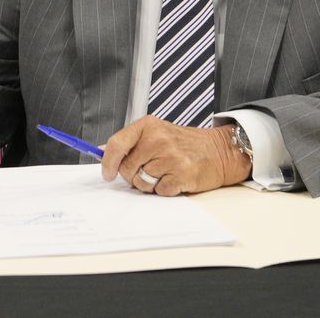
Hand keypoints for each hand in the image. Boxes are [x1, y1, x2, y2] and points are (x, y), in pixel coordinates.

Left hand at [100, 116, 250, 196]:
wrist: (218, 151)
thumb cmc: (184, 144)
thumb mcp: (155, 133)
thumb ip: (130, 142)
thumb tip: (101, 152)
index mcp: (148, 126)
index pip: (116, 145)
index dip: (107, 162)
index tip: (107, 174)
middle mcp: (158, 139)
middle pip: (127, 169)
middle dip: (133, 175)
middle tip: (150, 169)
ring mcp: (171, 157)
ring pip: (141, 182)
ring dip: (150, 184)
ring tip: (164, 173)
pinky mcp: (182, 175)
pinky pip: (158, 191)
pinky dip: (165, 190)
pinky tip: (175, 178)